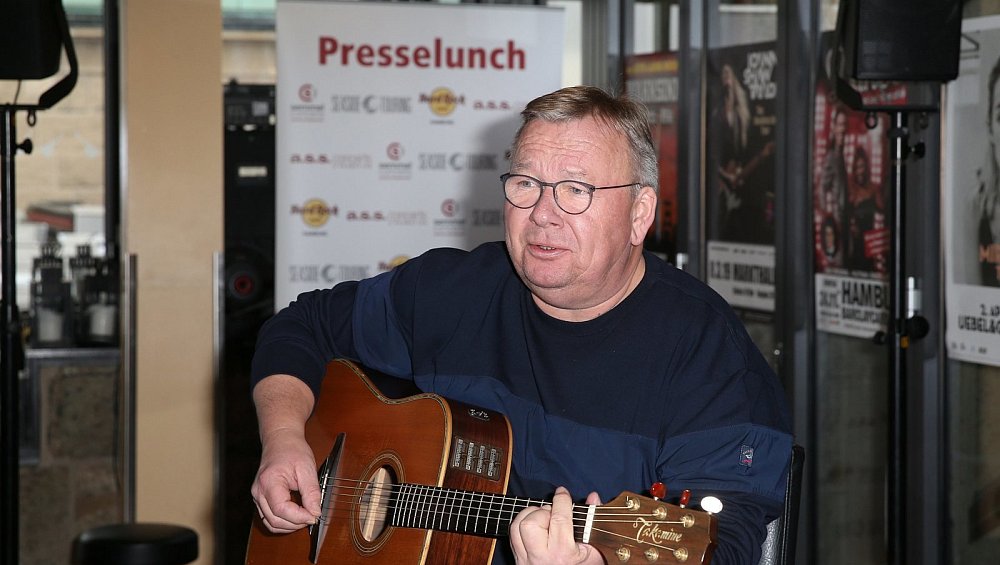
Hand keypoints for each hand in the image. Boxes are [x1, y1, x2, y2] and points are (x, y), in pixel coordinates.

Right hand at [250, 374, 319, 533]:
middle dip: (296, 523)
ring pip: (271, 523)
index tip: (314, 516)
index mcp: (269, 482)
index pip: (281, 510)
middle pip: (275, 520)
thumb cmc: (292, 450)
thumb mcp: (307, 468)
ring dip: (289, 526)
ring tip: (305, 517)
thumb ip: (312, 492)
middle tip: (313, 517)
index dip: (299, 517)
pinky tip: (296, 516)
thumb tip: (316, 512)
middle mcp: (258, 492)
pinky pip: (269, 518)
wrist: (280, 440)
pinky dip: (283, 522)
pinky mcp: (260, 499)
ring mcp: (257, 496)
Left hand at [510, 487, 604, 564]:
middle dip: (542, 512)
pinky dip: (521, 526)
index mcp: (563, 554)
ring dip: (529, 516)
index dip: (561, 500)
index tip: (563, 492)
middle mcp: (542, 558)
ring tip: (543, 519)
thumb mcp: (595, 551)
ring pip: (517, 527)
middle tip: (553, 515)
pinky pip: (512, 536)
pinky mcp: (518, 561)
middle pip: (531, 523)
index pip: (559, 519)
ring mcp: (527, 560)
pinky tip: (535, 528)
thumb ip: (593, 522)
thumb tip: (593, 497)